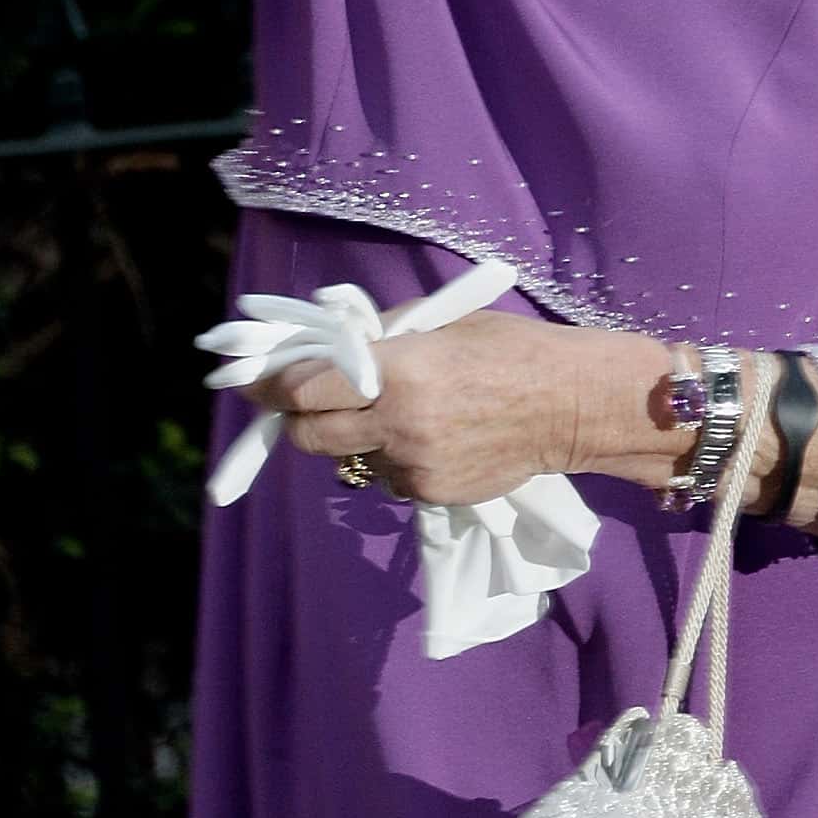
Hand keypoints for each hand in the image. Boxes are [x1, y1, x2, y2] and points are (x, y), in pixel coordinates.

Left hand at [260, 312, 578, 505]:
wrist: (569, 405)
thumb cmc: (507, 350)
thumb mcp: (439, 324)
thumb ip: (379, 337)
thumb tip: (324, 347)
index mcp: (397, 371)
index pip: (305, 388)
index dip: (269, 387)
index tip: (248, 382)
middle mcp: (398, 423)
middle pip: (310, 435)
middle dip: (296, 421)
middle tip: (300, 404)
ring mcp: (414, 465)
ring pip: (351, 458)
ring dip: (354, 438)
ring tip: (394, 413)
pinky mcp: (431, 494)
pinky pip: (389, 477)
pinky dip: (394, 458)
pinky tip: (432, 437)